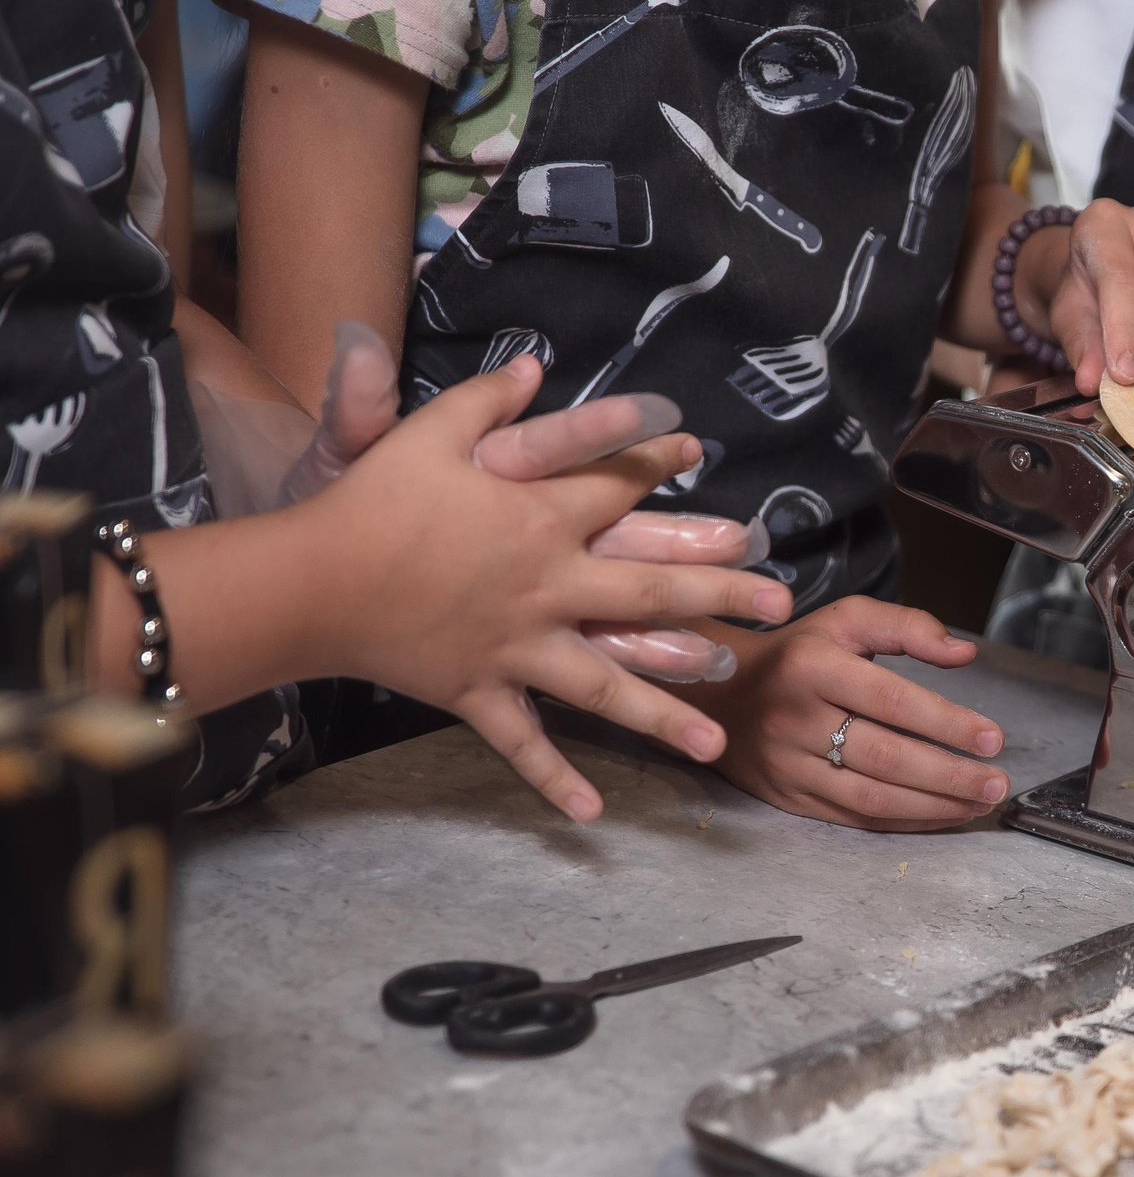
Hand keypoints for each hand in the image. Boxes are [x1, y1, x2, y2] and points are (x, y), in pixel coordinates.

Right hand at [288, 358, 795, 819]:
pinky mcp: (479, 690)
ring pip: (606, 687)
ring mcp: (518, 647)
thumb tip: (532, 363)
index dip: (661, 466)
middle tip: (779, 607)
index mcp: (540, 519)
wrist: (311, 579)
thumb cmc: (370, 500)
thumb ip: (485, 400)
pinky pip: (522, 742)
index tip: (705, 456)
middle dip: (719, 597)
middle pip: (650, 592)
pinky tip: (591, 812)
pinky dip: (552, 778)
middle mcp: (547, 587)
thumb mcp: (427, 434)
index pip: (618, 488)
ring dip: (663, 716)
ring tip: (717, 743)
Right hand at [687, 598, 1011, 831]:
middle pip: (885, 758)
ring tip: (980, 804)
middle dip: (950, 776)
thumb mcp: (844, 620)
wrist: (717, 694)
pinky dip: (905, 822)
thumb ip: (906, 627)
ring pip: (871, 797)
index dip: (946, 723)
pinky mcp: (788, 797)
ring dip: (934, 807)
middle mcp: (796, 719)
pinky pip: (854, 818)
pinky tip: (943, 816)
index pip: (892, 701)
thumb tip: (964, 654)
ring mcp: (789, 765)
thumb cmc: (796, 654)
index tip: (993, 738)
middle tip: (998, 783)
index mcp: (813, 667)